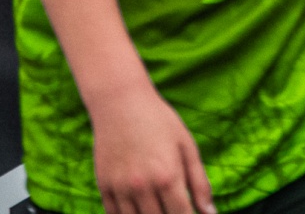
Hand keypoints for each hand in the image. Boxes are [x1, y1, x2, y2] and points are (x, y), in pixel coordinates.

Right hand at [88, 81, 215, 213]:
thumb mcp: (186, 146)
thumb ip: (200, 182)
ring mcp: (120, 188)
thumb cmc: (158, 121)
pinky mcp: (104, 186)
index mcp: (168, 176)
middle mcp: (143, 186)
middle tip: (173, 208)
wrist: (120, 101)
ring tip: (157, 207)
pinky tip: (139, 209)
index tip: (190, 213)